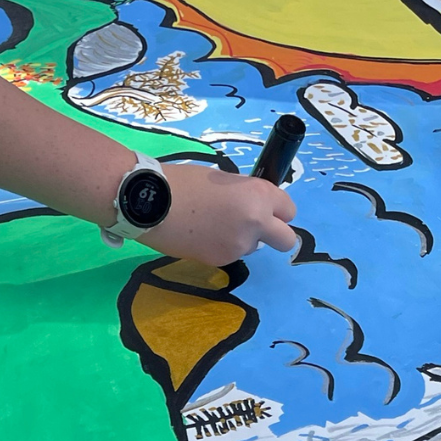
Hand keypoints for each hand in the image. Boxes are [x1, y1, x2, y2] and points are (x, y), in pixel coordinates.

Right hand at [143, 163, 297, 265]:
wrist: (151, 203)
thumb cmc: (185, 181)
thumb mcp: (223, 180)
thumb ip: (245, 194)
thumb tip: (251, 207)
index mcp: (259, 196)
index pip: (289, 210)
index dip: (277, 209)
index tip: (265, 208)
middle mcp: (256, 223)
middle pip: (287, 240)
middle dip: (277, 234)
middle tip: (257, 227)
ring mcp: (239, 246)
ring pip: (254, 247)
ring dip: (242, 238)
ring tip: (213, 225)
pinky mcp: (220, 260)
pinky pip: (231, 253)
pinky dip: (221, 246)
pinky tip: (200, 234)